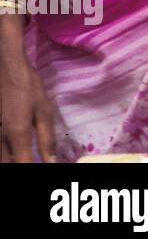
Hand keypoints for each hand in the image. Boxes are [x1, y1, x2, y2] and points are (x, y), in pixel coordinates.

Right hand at [0, 44, 57, 162]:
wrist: (5, 67)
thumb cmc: (26, 87)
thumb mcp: (43, 111)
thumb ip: (46, 139)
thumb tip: (52, 161)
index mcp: (17, 135)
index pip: (24, 166)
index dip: (33, 171)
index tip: (44, 169)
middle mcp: (0, 139)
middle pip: (8, 165)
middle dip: (22, 166)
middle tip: (32, 161)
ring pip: (0, 159)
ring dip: (12, 160)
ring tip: (25, 156)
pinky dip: (4, 154)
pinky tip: (14, 150)